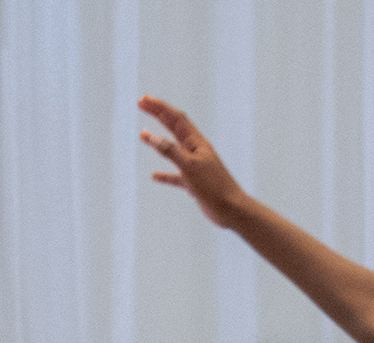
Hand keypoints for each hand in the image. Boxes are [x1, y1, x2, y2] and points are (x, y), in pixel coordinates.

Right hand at [138, 97, 251, 226]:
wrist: (232, 210)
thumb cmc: (214, 187)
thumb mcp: (189, 167)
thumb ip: (170, 152)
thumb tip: (151, 137)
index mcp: (196, 142)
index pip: (176, 118)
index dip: (160, 107)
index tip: (143, 100)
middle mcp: (196, 150)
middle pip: (174, 127)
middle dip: (158, 114)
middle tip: (142, 104)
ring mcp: (195, 166)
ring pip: (173, 149)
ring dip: (158, 140)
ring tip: (142, 135)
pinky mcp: (194, 183)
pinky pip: (176, 175)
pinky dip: (165, 174)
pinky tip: (155, 176)